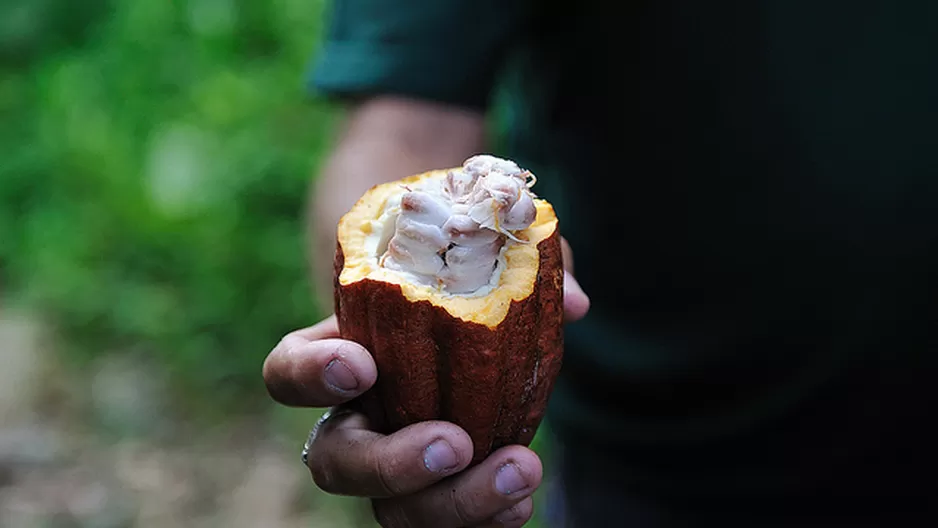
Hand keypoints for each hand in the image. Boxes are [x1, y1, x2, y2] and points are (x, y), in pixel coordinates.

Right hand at [262, 241, 588, 526]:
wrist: (472, 330)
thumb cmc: (463, 286)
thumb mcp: (485, 263)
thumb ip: (519, 272)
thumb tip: (574, 303)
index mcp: (344, 353)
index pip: (289, 371)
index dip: (312, 375)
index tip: (363, 364)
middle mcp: (356, 418)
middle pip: (335, 462)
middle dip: (390, 464)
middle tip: (452, 443)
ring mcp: (394, 464)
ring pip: (391, 510)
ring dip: (453, 504)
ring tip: (519, 471)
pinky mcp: (434, 494)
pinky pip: (442, 526)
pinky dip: (482, 522)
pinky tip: (520, 503)